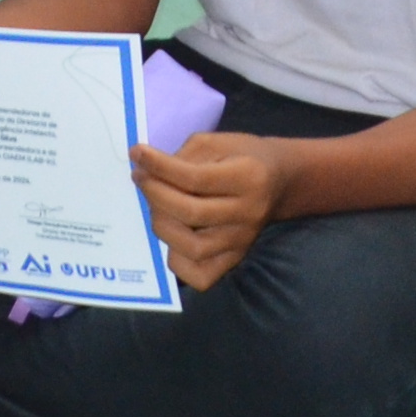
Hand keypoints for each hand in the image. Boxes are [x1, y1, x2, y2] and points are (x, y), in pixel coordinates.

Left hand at [136, 130, 291, 291]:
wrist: (279, 181)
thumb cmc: (243, 156)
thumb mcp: (217, 142)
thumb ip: (184, 157)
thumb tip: (149, 174)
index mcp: (249, 177)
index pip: (195, 178)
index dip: (159, 166)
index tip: (136, 154)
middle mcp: (248, 213)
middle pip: (191, 213)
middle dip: (155, 194)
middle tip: (140, 178)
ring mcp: (242, 242)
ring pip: (193, 248)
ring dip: (163, 226)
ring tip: (156, 206)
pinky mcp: (235, 260)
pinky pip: (200, 275)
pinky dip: (177, 260)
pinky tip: (172, 236)